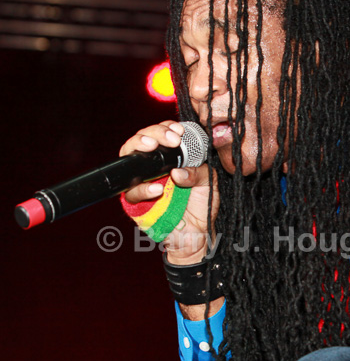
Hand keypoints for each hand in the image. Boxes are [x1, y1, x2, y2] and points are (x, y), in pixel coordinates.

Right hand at [120, 120, 218, 264]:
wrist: (196, 233)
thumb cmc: (201, 205)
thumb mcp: (209, 182)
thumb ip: (200, 170)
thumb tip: (178, 170)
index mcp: (170, 158)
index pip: (161, 134)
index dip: (166, 128)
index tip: (179, 130)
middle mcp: (153, 166)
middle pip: (142, 140)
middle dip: (154, 133)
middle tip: (170, 138)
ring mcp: (141, 181)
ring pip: (128, 157)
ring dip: (140, 148)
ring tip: (154, 147)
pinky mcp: (134, 200)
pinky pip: (131, 191)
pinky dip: (144, 188)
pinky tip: (158, 188)